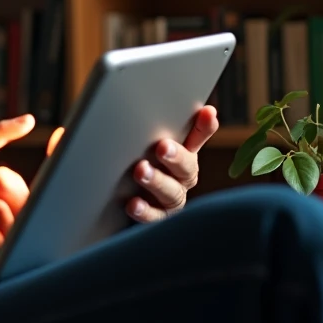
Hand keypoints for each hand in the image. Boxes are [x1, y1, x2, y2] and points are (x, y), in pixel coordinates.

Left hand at [127, 105, 217, 222]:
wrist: (115, 202)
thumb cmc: (137, 165)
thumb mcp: (144, 144)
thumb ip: (156, 126)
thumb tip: (173, 102)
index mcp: (182, 156)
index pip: (197, 138)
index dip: (204, 126)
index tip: (207, 112)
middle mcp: (181, 179)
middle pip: (186, 168)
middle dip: (176, 157)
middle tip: (162, 146)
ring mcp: (170, 201)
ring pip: (171, 193)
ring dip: (157, 181)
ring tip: (141, 171)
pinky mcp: (156, 220)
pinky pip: (154, 218)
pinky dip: (145, 211)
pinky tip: (133, 203)